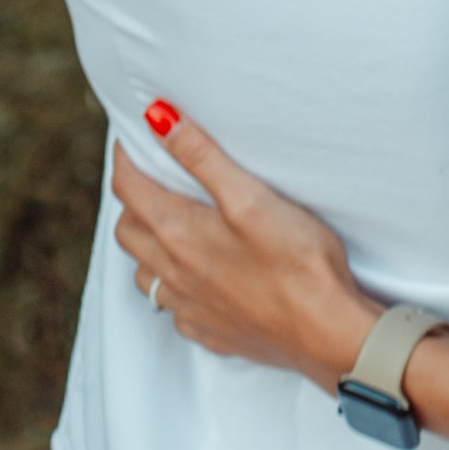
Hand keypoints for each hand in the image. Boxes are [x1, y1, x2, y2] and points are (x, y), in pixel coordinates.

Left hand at [112, 108, 374, 388]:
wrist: (323, 331)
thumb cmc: (295, 260)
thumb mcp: (249, 195)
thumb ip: (201, 156)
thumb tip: (158, 118)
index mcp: (178, 235)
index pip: (129, 190)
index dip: (125, 159)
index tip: (132, 139)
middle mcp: (174, 274)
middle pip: (128, 231)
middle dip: (132, 199)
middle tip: (152, 176)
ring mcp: (189, 308)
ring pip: (145, 273)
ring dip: (147, 244)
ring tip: (170, 224)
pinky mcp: (211, 331)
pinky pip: (174, 307)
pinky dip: (173, 285)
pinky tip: (197, 276)